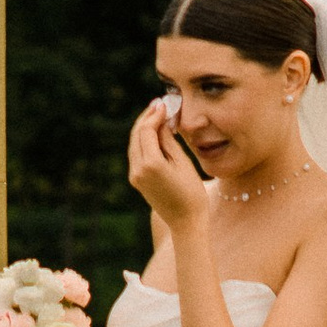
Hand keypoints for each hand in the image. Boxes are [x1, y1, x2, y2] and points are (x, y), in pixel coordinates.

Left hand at [127, 99, 211, 228]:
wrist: (186, 222)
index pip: (146, 130)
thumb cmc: (191, 193)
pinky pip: (136, 154)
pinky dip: (143, 141)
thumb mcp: (183, 163)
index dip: (154, 114)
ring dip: (143, 128)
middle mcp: (138, 169)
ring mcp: (135, 176)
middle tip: (158, 104)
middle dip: (146, 118)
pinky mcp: (136, 180)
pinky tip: (154, 134)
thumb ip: (169, 141)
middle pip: (137, 135)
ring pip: (134, 144)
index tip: (163, 103)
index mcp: (151, 164)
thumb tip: (162, 122)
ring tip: (157, 115)